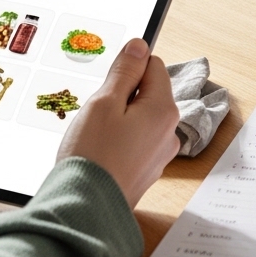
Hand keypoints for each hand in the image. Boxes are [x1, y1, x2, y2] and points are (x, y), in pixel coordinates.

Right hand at [58, 39, 180, 207]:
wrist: (86, 210)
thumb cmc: (93, 157)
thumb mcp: (104, 102)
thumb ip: (124, 72)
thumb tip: (139, 45)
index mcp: (164, 110)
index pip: (154, 66)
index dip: (128, 68)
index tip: (108, 81)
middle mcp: (169, 132)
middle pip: (148, 93)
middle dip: (122, 96)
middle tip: (97, 113)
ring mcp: (160, 154)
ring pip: (140, 119)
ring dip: (119, 120)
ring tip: (96, 137)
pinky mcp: (146, 171)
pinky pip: (135, 142)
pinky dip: (119, 142)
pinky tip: (100, 153)